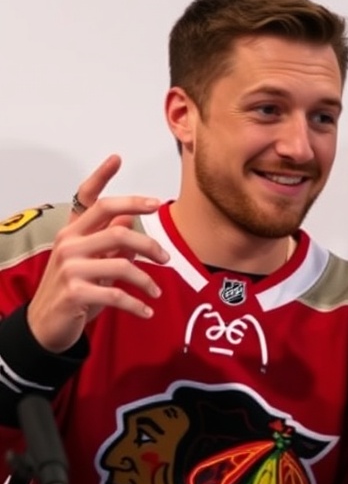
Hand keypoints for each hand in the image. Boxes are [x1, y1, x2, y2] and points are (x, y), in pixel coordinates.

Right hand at [26, 155, 168, 352]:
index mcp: (72, 233)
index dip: (101, 176)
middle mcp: (68, 244)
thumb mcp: (92, 263)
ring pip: (122, 263)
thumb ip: (108, 242)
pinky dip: (136, 304)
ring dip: (146, 279)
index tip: (117, 158)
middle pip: (117, 228)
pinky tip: (147, 311)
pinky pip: (116, 293)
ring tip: (156, 290)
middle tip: (166, 257)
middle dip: (148, 242)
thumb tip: (130, 219)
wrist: (45, 325)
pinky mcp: (75, 292)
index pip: (87, 198)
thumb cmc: (74, 290)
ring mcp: (70, 268)